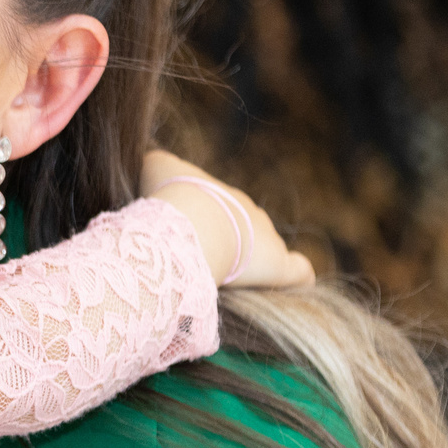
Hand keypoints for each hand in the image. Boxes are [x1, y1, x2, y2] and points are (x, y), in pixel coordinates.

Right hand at [142, 149, 314, 289]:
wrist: (191, 221)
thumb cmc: (171, 197)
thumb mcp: (155, 168)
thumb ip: (153, 163)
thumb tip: (150, 163)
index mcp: (226, 196)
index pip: (221, 210)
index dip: (203, 225)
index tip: (185, 240)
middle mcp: (251, 214)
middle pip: (244, 230)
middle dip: (226, 245)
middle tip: (202, 263)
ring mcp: (268, 240)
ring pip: (266, 251)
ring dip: (252, 265)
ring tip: (230, 283)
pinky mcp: (278, 266)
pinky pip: (298, 272)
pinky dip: (298, 277)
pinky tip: (297, 284)